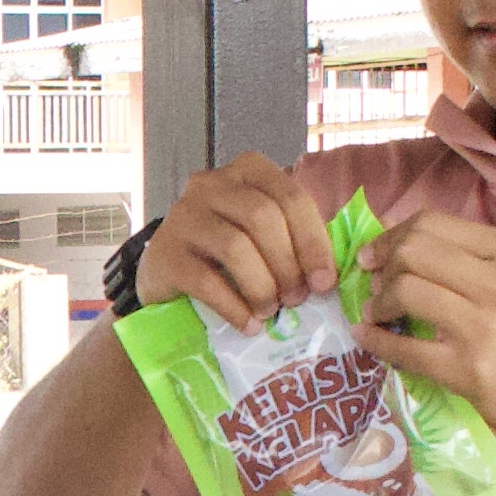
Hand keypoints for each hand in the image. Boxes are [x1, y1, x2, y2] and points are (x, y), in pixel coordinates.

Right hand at [132, 155, 336, 331]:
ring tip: (271, 312)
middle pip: (263, 218)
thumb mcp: (260, 232)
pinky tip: (248, 324)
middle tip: (297, 299)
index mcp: (246, 171)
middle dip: (288, 264)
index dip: (314, 241)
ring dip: (262, 286)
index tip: (325, 282)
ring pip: (235, 247)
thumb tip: (331, 272)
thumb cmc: (223, 253)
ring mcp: (182, 216)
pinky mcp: (164, 253)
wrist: (165, 275)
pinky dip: (234, 307)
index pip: (290, 197)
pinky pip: (206, 281)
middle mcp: (210, 184)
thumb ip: (293, 235)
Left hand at [355, 211, 495, 447]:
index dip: (391, 237)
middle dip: (382, 267)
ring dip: (377, 304)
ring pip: (406, 291)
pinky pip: (403, 347)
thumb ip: (464, 256)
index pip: (433, 224)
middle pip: (414, 252)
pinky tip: (367, 337)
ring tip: (376, 314)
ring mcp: (483, 326)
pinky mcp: (466, 368)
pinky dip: (375, 340)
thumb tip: (392, 234)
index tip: (373, 255)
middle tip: (374, 286)